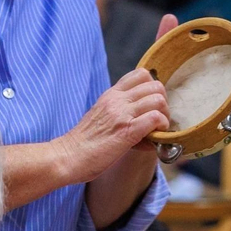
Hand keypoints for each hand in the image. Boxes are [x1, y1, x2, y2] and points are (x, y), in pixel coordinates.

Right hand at [61, 66, 169, 181]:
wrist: (67, 157)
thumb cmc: (84, 143)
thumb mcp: (100, 116)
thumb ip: (119, 111)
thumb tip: (144, 120)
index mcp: (110, 95)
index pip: (141, 74)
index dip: (153, 88)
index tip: (150, 105)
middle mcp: (116, 100)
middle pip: (155, 85)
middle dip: (163, 102)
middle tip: (157, 119)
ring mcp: (121, 114)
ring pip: (158, 99)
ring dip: (164, 115)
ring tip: (157, 129)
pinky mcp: (127, 131)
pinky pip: (155, 118)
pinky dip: (161, 127)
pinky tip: (154, 137)